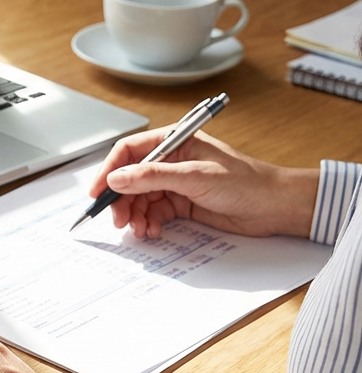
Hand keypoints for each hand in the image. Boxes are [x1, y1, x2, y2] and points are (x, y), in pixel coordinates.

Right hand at [90, 129, 318, 238]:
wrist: (275, 207)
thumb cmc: (246, 182)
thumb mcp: (195, 177)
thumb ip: (153, 176)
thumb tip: (117, 178)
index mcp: (174, 141)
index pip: (129, 151)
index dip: (109, 170)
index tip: (98, 192)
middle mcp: (171, 160)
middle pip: (130, 178)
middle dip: (121, 200)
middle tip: (119, 220)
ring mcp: (175, 182)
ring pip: (140, 198)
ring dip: (135, 215)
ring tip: (140, 230)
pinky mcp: (181, 202)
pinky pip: (154, 212)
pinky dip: (149, 223)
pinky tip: (153, 231)